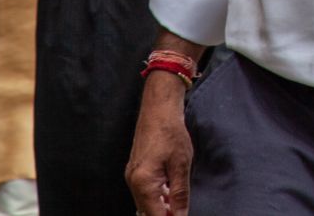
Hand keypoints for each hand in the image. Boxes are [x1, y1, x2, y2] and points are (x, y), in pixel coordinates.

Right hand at [125, 72, 194, 215]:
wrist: (158, 109)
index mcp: (144, 183)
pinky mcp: (135, 170)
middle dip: (165, 214)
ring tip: (178, 203)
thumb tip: (181, 215)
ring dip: (161, 207)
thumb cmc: (171, 133)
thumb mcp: (181, 165)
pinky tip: (170, 192)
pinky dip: (156, 197)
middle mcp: (133, 182)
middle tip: (181, 210)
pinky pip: (144, 192)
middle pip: (147, 212)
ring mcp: (132, 176)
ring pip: (145, 203)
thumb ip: (179, 194)